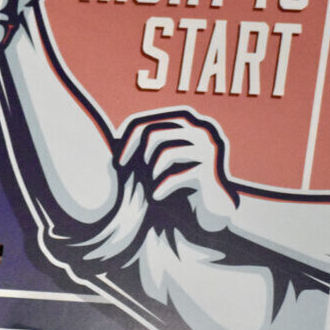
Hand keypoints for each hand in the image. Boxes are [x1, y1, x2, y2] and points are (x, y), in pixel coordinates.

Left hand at [118, 112, 237, 231]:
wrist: (213, 209)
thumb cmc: (182, 182)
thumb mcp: (164, 161)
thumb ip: (148, 145)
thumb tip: (116, 139)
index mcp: (189, 122)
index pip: (148, 120)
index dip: (127, 139)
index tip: (116, 161)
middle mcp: (201, 130)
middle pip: (154, 133)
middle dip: (135, 155)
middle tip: (127, 172)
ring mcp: (208, 149)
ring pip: (165, 153)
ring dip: (151, 173)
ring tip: (151, 186)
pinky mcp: (209, 171)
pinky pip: (175, 176)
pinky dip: (161, 188)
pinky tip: (157, 197)